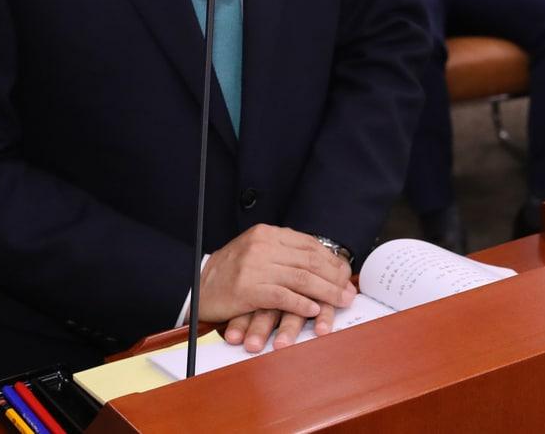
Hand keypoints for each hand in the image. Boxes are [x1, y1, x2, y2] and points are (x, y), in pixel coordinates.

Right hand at [197, 225, 353, 349]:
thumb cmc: (230, 272)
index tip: (345, 275)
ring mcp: (255, 266)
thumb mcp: (257, 252)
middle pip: (309, 261)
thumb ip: (283, 253)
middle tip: (348, 292)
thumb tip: (319, 263)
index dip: (331, 261)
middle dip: (333, 278)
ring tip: (339, 302)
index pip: (309, 245)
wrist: (196, 284)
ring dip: (325, 292)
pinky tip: (313, 310)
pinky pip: (282, 296)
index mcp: (267, 233)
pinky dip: (301, 304)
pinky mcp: (247, 288)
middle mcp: (263, 245)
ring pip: (301, 278)